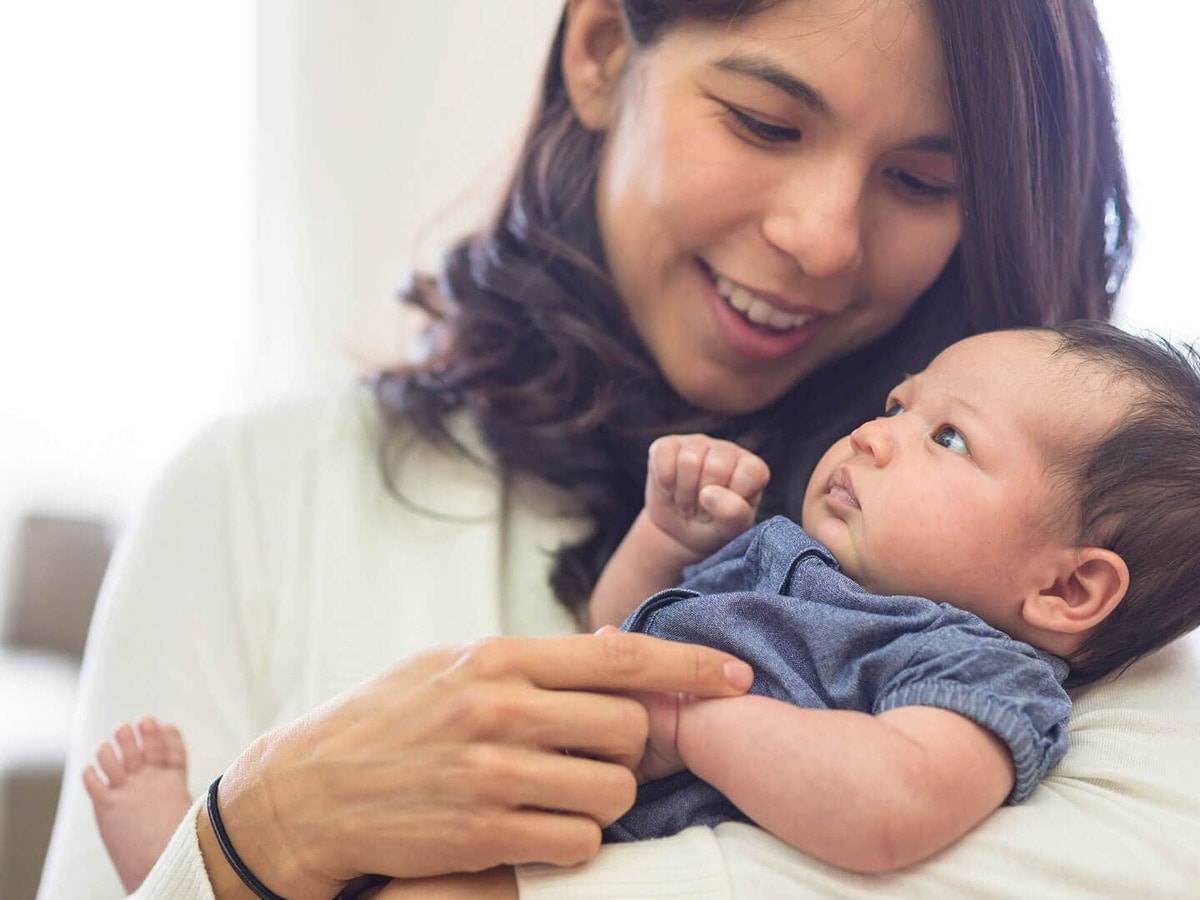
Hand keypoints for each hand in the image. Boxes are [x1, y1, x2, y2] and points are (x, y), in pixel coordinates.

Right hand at [200, 631, 754, 898]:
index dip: (689, 664)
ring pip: (613, 791)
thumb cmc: (386, 720)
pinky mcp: (485, 835)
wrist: (307, 792)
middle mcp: (501, 708)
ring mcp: (494, 774)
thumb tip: (613, 651)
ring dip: (604, 797)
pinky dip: (574, 840)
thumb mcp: (450, 665)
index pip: (618, 654)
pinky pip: (580, 842)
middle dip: (635, 746)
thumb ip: (529, 662)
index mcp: (498, 656)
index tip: (736, 677)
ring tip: (560, 791)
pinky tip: (537, 827)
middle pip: (630, 728)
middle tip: (609, 754)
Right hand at [645, 434, 769, 557]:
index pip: (750, 474)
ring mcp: (697, 444)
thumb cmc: (713, 527)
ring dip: (683, 493)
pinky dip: (664, 481)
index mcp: (752, 469)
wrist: (679, 531)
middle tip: (700, 510)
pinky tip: (669, 489)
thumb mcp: (731, 529)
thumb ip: (734, 513)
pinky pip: (663, 455)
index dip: (732, 500)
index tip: (724, 512)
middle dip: (703, 498)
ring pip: (689, 460)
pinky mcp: (668, 445)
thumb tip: (709, 493)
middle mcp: (727, 450)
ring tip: (686, 502)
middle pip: (716, 467)